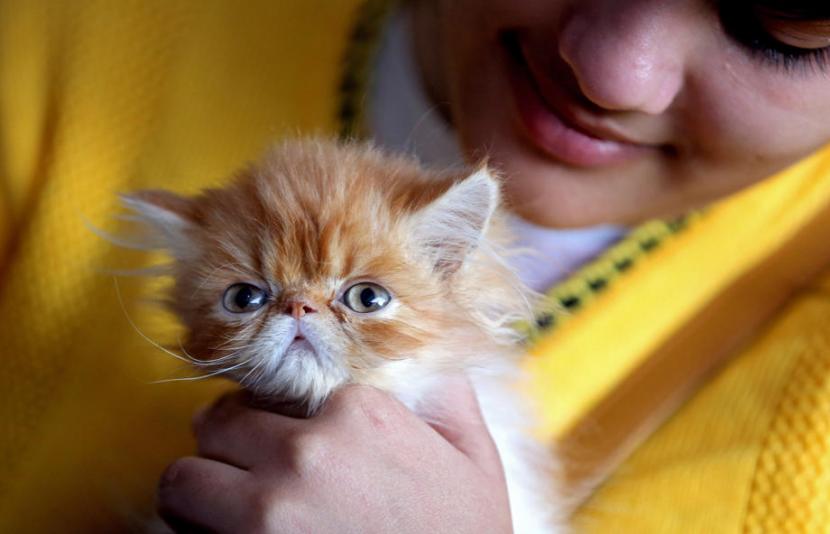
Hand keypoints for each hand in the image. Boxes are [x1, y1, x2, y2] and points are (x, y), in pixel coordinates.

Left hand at [157, 378, 512, 532]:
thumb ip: (449, 403)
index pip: (275, 390)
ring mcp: (268, 509)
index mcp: (357, 414)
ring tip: (219, 505)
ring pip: (182, 478)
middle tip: (239, 466)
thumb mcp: (476, 462)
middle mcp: (304, 452)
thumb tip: (434, 373)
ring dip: (197, 489)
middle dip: (225, 444)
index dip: (274, 417)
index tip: (284, 441)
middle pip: (217, 424)